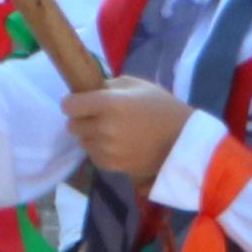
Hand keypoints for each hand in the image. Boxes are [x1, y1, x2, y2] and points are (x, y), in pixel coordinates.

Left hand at [64, 78, 197, 179]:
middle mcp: (105, 127)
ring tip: (109, 131)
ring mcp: (108, 149)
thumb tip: (89, 90)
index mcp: (110, 103)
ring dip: (90, 136)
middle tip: (97, 117)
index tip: (80, 102)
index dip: (73, 102)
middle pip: (72, 125)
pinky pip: (93, 156)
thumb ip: (109, 85)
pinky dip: (99, 150)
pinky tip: (115, 144)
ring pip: (82, 142)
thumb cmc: (161, 107)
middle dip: (81, 120)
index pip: (70, 105)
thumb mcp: (137, 85)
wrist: (182, 141)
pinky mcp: (113, 165)